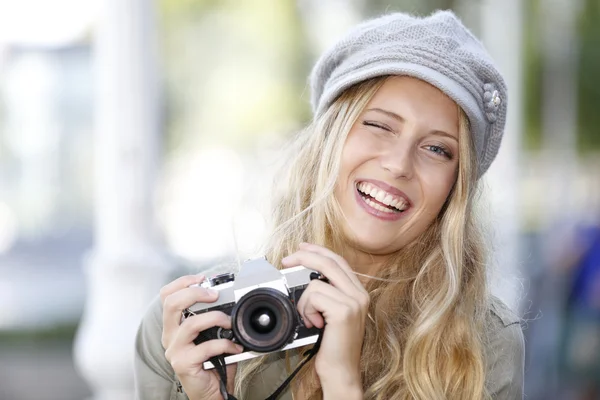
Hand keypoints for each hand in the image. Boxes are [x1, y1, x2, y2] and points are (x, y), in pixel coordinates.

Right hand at [160, 275, 243, 399]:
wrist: (211, 391)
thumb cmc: (211, 362)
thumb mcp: (209, 334)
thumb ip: (212, 317)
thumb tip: (230, 298)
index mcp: (174, 325)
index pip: (167, 296)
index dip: (182, 282)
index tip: (202, 278)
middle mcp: (170, 336)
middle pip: (172, 303)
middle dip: (195, 293)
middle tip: (215, 295)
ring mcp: (175, 350)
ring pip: (191, 324)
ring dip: (215, 318)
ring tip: (229, 322)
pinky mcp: (183, 363)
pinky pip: (206, 347)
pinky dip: (224, 344)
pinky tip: (234, 347)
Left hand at [282, 243, 367, 398]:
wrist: (341, 372)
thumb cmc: (334, 346)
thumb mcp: (331, 314)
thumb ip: (327, 294)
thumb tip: (307, 276)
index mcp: (358, 293)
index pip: (338, 261)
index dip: (318, 251)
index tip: (302, 247)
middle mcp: (359, 295)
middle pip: (329, 262)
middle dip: (304, 256)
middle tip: (286, 261)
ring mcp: (353, 302)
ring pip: (316, 283)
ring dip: (304, 302)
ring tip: (309, 319)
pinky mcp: (343, 311)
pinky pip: (314, 297)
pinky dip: (306, 310)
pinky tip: (314, 324)